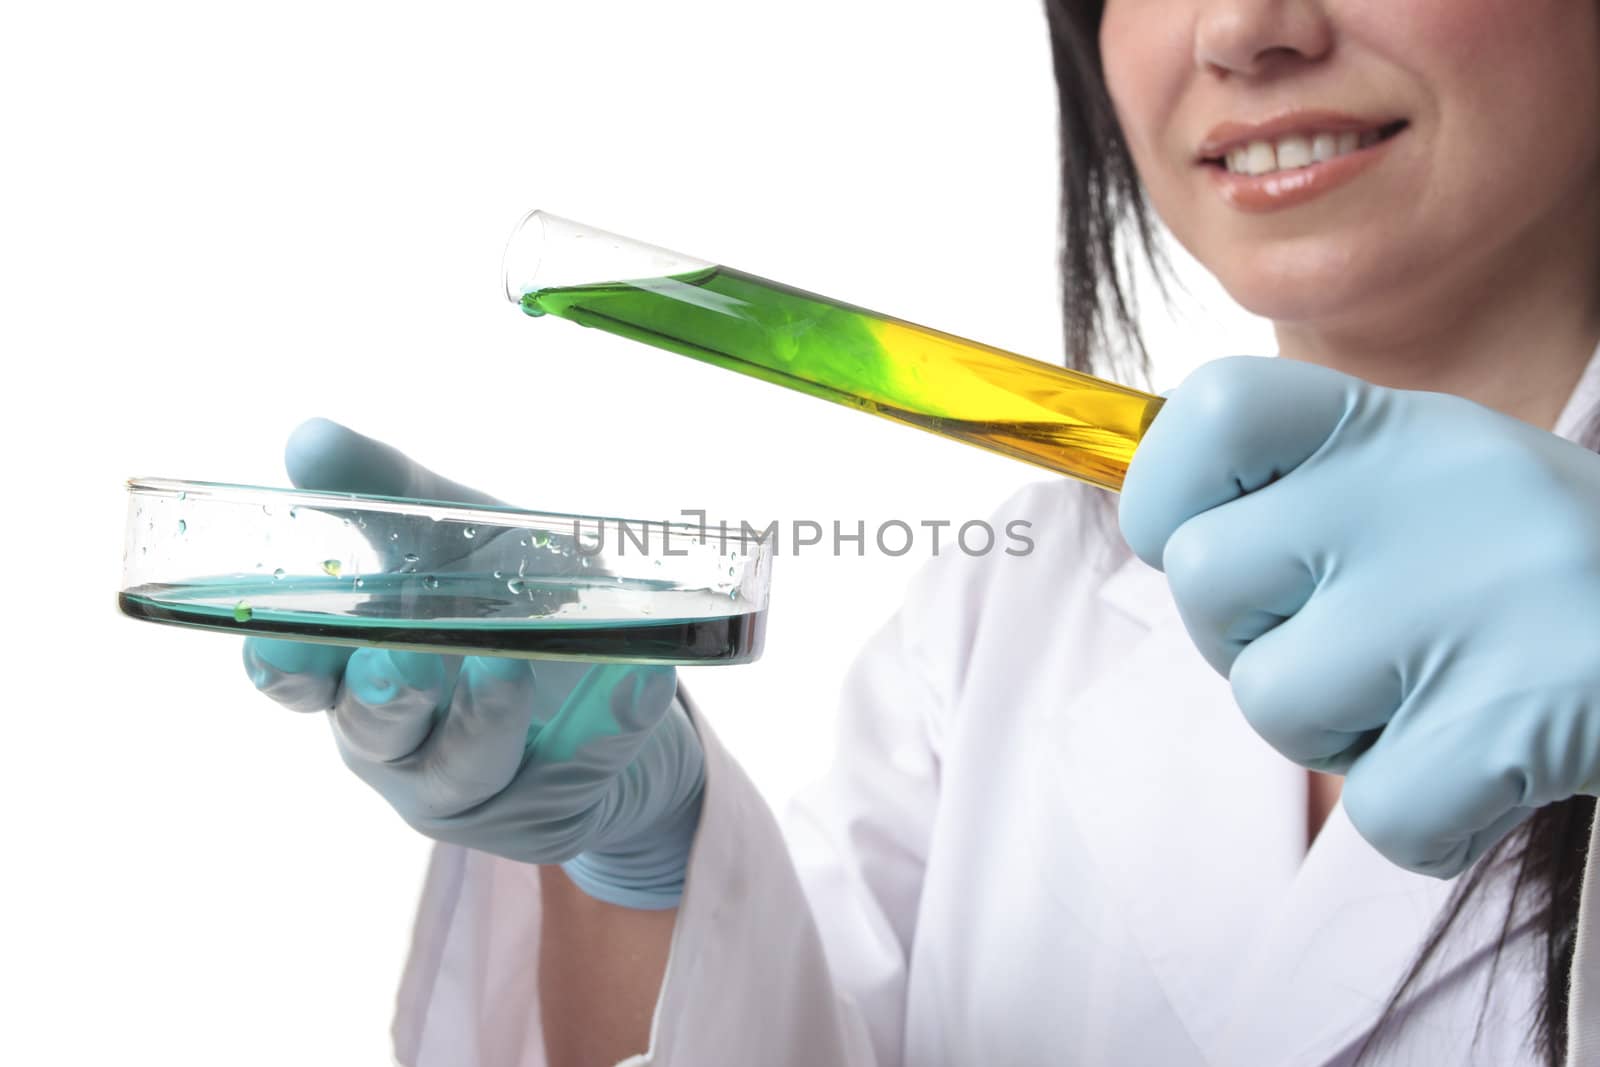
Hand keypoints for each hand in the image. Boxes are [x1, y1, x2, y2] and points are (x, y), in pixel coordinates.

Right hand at [242, 418, 703, 908]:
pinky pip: (584, 761)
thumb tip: (310, 437)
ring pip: (467, 764)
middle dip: (387, 696)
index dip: (285, 665)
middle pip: (375, 732)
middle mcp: (400, 742)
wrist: (604, 679)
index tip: (286, 640)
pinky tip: (639, 674)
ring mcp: (474, 784)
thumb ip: (384, 493)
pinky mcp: (553, 803)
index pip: (296, 683)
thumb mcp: (451, 537)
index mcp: (356, 673)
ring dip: (486, 714)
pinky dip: (611, 717)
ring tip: (508, 662)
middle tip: (401, 657)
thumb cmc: (501, 601)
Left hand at [1119, 356, 1599, 877]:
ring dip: (1339, 734)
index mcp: (1392, 425)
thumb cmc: (1534, 573)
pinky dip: (1426, 820)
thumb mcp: (1428, 485)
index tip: (1196, 537)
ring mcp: (1468, 597)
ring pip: (1272, 704)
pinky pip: (1378, 809)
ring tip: (1439, 703)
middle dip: (1250, 642)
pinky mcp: (1516, 714)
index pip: (1213, 410)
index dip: (1167, 489)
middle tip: (1349, 649)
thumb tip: (1161, 538)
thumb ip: (1302, 496)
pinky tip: (1492, 775)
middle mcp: (1422, 490)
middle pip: (1207, 581)